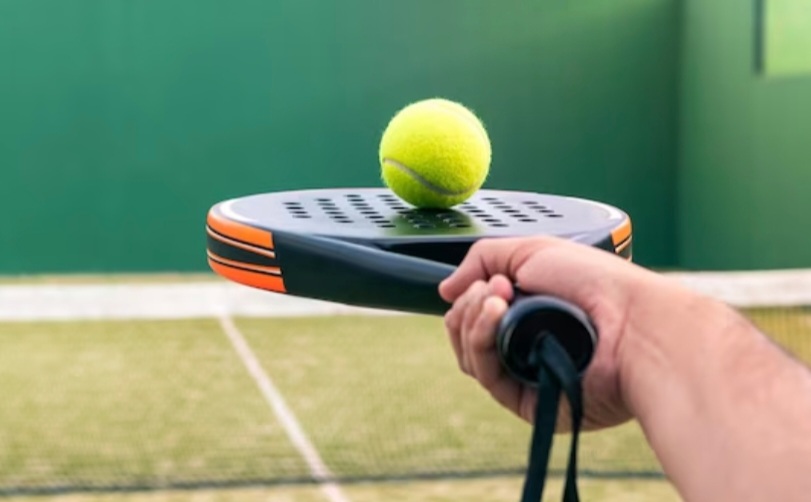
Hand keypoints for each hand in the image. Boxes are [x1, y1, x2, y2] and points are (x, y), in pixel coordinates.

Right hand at [439, 235, 661, 431]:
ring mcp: (526, 374)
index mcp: (529, 312)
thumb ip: (480, 260)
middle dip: (469, 305)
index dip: (472, 295)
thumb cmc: (596, 284)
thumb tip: (444, 289)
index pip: (477, 313)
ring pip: (469, 356)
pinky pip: (486, 377)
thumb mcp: (531, 250)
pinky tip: (495, 317)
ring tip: (497, 299)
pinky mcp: (528, 401)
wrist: (631, 319)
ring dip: (472, 321)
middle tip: (496, 288)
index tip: (492, 278)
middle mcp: (525, 345)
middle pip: (465, 335)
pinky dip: (480, 342)